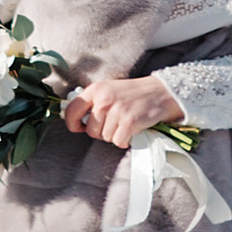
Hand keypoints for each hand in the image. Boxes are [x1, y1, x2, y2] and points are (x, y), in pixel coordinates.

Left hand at [63, 72, 186, 150]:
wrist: (159, 92)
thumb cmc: (132, 94)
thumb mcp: (108, 90)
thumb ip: (92, 102)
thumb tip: (77, 120)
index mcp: (95, 89)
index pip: (72, 110)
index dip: (73, 123)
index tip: (80, 127)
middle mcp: (104, 99)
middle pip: (90, 130)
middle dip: (101, 132)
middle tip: (114, 123)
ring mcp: (117, 110)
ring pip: (105, 138)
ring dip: (114, 135)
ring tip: (125, 123)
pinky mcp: (129, 122)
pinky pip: (118, 142)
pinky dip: (125, 140)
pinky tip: (131, 130)